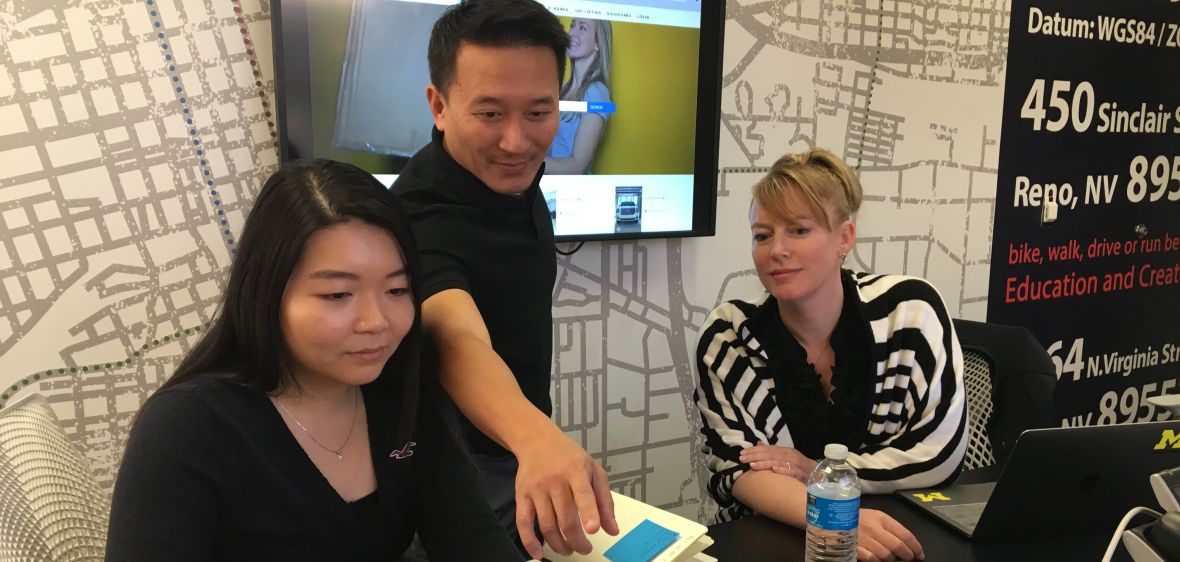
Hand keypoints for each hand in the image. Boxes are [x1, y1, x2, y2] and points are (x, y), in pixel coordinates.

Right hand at [514, 429, 618, 559]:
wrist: (537, 441)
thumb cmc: (569, 457)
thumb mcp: (594, 471)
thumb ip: (605, 501)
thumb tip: (613, 529)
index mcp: (576, 472)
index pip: (583, 494)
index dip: (589, 512)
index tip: (593, 529)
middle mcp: (555, 480)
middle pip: (565, 518)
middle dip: (576, 541)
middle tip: (584, 548)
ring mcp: (536, 489)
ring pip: (546, 525)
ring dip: (558, 544)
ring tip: (568, 549)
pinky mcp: (521, 496)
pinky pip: (523, 523)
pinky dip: (529, 542)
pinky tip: (538, 553)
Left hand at [739, 442, 816, 482]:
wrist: (820, 476)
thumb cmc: (800, 467)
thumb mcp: (785, 458)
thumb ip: (772, 452)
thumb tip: (758, 444)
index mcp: (785, 451)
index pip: (767, 449)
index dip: (754, 451)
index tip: (741, 453)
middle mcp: (790, 455)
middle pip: (771, 454)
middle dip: (756, 456)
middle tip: (742, 459)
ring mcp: (797, 464)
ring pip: (779, 462)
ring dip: (766, 463)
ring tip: (753, 465)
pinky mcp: (803, 474)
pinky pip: (793, 471)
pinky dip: (784, 470)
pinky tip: (774, 470)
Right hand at [856, 509, 923, 560]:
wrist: (833, 517)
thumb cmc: (859, 518)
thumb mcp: (876, 517)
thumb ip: (891, 528)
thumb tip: (908, 544)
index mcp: (881, 518)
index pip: (905, 534)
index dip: (916, 547)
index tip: (920, 554)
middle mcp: (873, 527)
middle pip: (897, 546)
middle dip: (907, 555)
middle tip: (909, 558)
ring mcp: (862, 537)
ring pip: (886, 555)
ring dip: (891, 558)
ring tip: (889, 557)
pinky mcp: (853, 547)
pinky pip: (870, 558)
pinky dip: (876, 560)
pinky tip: (876, 558)